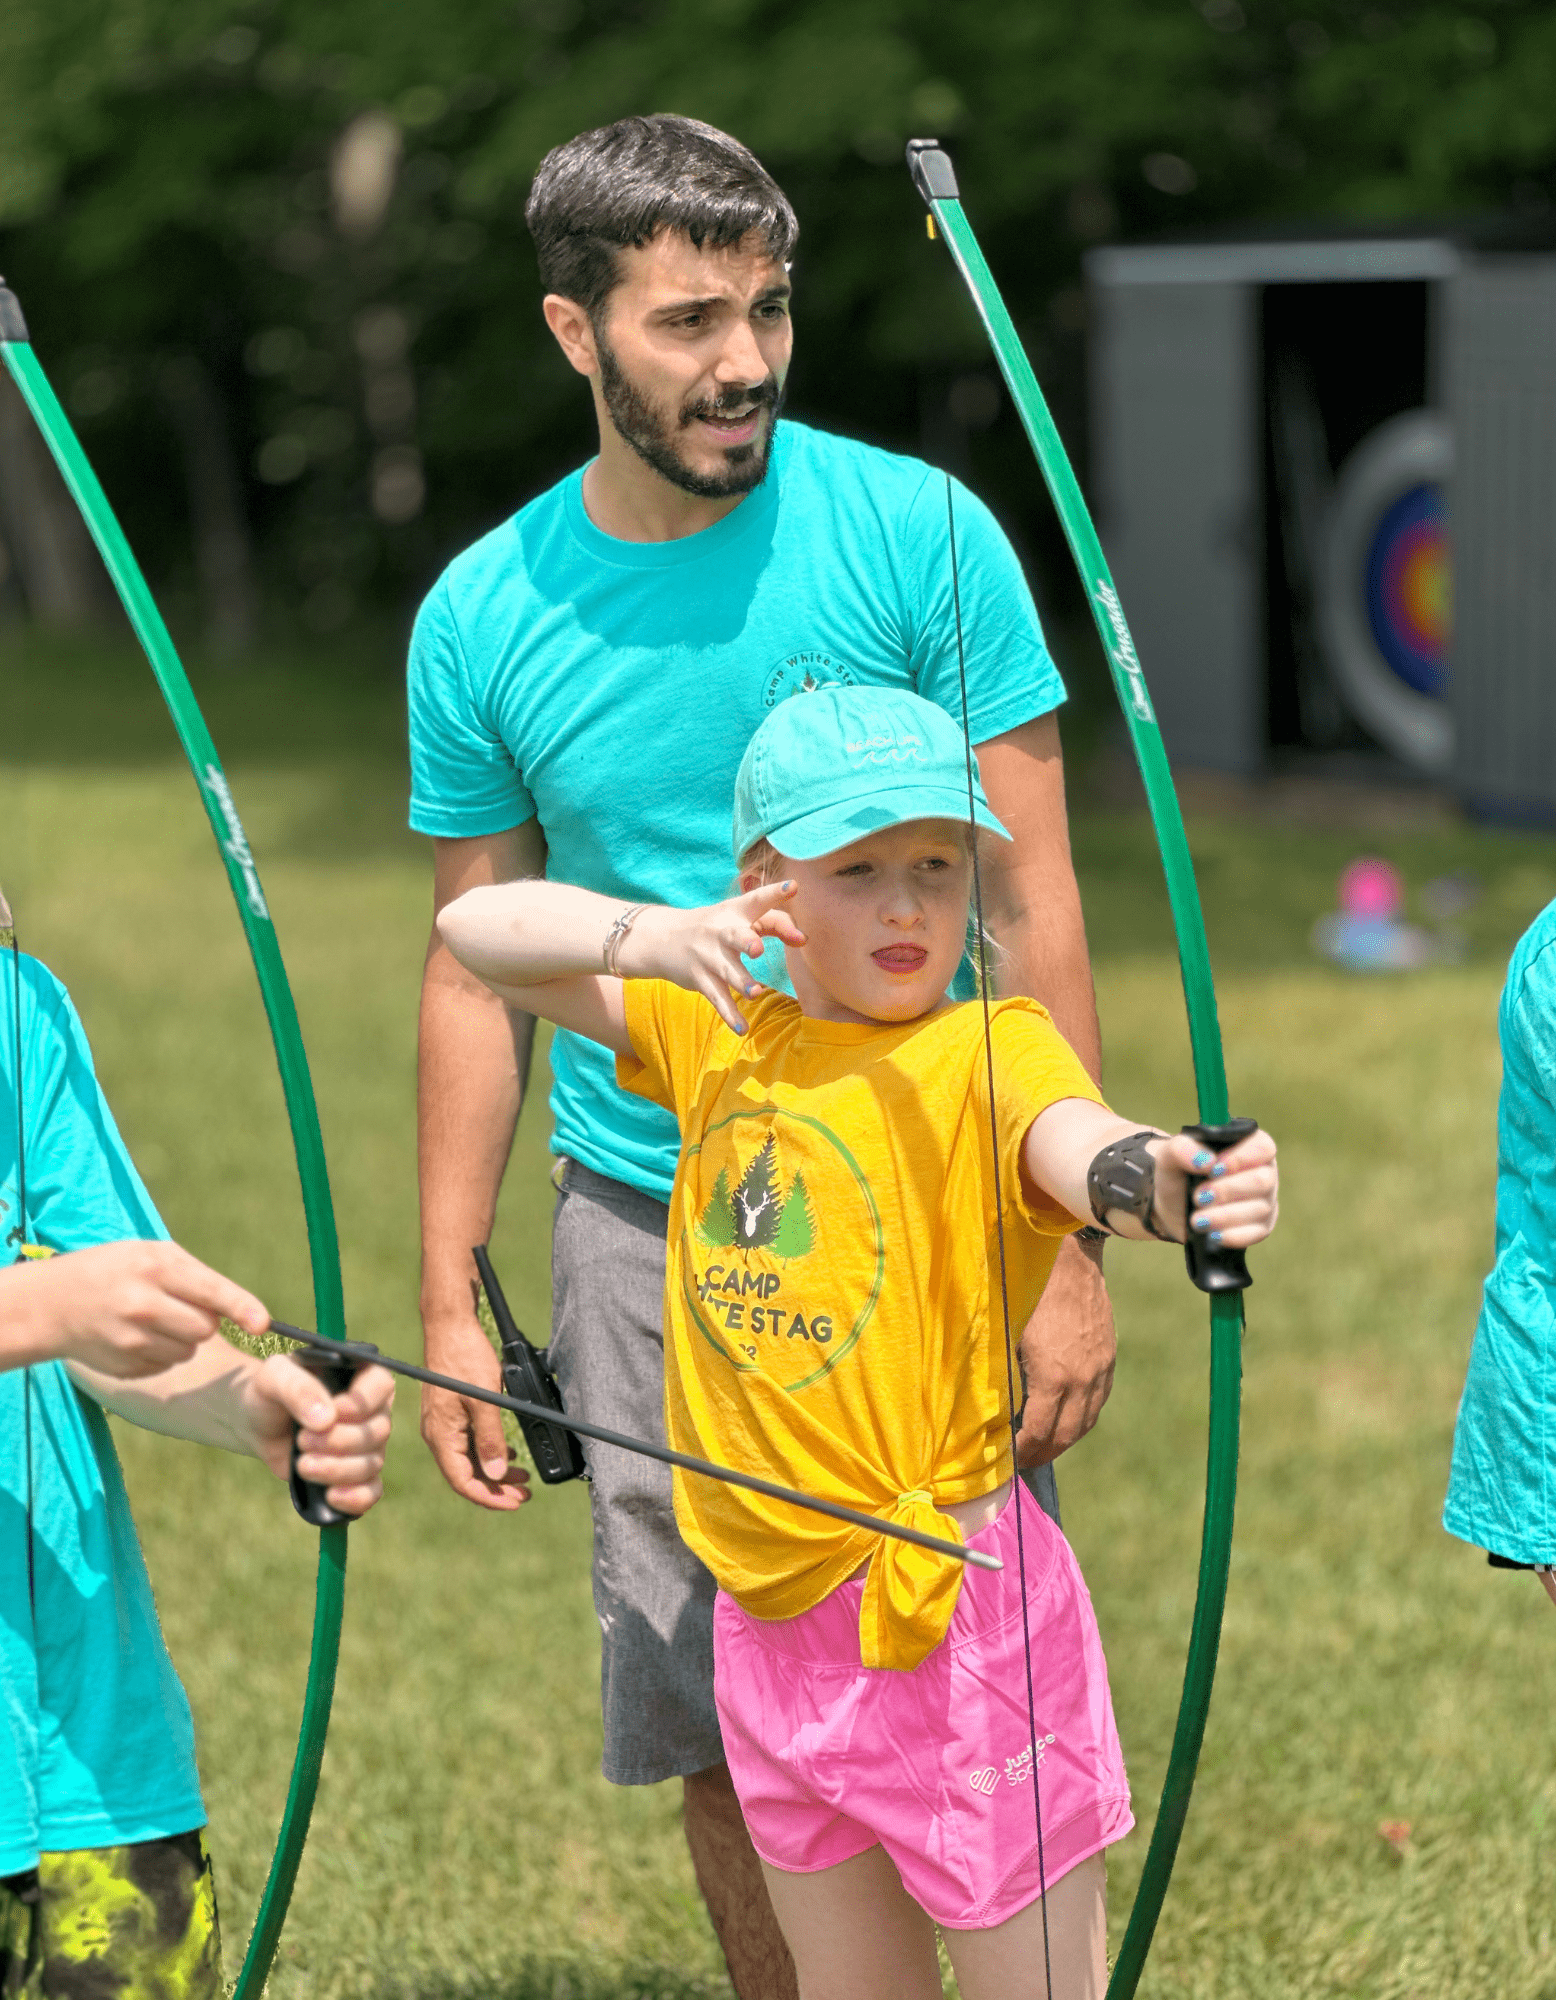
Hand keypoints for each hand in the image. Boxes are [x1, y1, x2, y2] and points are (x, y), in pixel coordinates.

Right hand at [2, 1239, 268, 1376]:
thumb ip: (195, 1275)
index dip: (241, 1307)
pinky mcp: (124, 1366)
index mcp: (153, 1268)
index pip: (210, 1290)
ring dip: (183, 1338)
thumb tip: (242, 1310)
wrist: (51, 1304)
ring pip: (189, 1350)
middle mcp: (142, 1305)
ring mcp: (131, 1340)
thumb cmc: (113, 1269)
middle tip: (178, 1306)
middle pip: (206, 1328)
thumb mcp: (149, 1253)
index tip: (263, 1322)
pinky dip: (162, 1353)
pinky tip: (136, 1336)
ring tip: (153, 1319)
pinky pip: (167, 1365)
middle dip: (204, 1320)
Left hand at [246, 1355, 395, 1516]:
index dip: (360, 1405)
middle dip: (339, 1442)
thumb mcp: (273, 1378)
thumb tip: (326, 1420)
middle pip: (378, 1431)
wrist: (254, 1422)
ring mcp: (366, 1443)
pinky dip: (356, 1498)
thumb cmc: (267, 1392)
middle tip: (302, 1440)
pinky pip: (371, 1490)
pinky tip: (331, 1497)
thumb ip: (298, 1389)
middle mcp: (371, 1408)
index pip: (382, 1386)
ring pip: (372, 1463)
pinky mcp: (354, 1473)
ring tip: (302, 1465)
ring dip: (337, 1469)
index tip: (330, 1415)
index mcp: (359, 1374)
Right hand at [419, 1313, 530, 1511]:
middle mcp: (438, 1434)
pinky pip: (468, 1443)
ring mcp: (443, 1424)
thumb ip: (490, 1439)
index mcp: (441, 1436)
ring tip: (522, 1477)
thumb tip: (495, 1475)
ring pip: (469, 1460)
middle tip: (524, 1494)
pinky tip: (507, 1454)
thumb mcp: (485, 1400)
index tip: (515, 1502)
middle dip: (496, 1488)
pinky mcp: (450, 1414)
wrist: (450, 1326)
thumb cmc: (464, 1358)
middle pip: (466, 1474)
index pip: (463, 1482)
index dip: (490, 1497)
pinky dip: (488, 1452)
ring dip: (495, 1471)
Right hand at [619, 884, 805, 1031]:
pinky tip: (743, 1028)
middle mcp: (721, 932)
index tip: (793, 887)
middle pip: (735, 936)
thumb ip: (774, 924)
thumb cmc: (716, 927)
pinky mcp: (701, 979)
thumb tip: (804, 940)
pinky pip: (717, 999)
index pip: (756, 900)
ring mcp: (708, 957)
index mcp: (734, 912)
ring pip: (726, 971)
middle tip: (757, 948)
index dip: (774, 893)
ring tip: (755, 993)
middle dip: (746, 941)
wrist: (663, 938)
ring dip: (740, 982)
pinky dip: (729, 1015)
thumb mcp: (739, 918)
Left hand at [1015, 1233, 1115, 1465]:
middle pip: (1066, 1434)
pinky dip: (1083, 1416)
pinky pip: (1099, 1400)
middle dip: (1044, 1452)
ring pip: (1087, 1421)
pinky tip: (1068, 1417)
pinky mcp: (1108, 1357)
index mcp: (1053, 1375)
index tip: (1009, 1459)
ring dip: (1066, 1438)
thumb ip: (1004, 1372)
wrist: (1069, 1255)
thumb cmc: (1026, 1289)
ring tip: (1045, 1444)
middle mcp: (1082, 1378)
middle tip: (1025, 1459)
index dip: (1023, 1451)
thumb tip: (991, 1404)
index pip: (1038, 1431)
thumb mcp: (1006, 1332)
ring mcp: (1099, 1369)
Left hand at [1152, 1128, 1278, 1247]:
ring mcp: (1265, 1200)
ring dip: (1224, 1215)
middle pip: (1262, 1180)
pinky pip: (1257, 1232)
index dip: (1240, 1159)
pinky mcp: (1261, 1226)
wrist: (1172, 1207)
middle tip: (1199, 1196)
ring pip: (1259, 1209)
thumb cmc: (1178, 1174)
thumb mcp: (1170, 1155)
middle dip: (1227, 1190)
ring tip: (1197, 1219)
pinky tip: (1213, 1235)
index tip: (1214, 1168)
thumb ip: (1183, 1148)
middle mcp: (1264, 1171)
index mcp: (1249, 1145)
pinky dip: (1233, 1235)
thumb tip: (1207, 1161)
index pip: (1262, 1147)